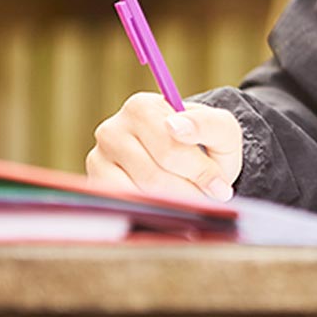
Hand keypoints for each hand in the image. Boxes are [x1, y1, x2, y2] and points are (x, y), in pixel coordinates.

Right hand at [86, 92, 241, 201]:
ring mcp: (98, 158)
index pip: (170, 147)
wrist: (188, 164)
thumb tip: (175, 126)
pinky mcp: (95, 184)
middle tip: (208, 196)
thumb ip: (207, 123)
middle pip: (154, 174)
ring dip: (173, 202)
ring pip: (141, 194)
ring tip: (191, 196)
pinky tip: (167, 204)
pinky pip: (126, 206)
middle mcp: (112, 129)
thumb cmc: (204, 144)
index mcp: (142, 107)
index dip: (200, 172)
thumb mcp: (220, 129)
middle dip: (188, 190)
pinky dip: (152, 210)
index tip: (220, 185)